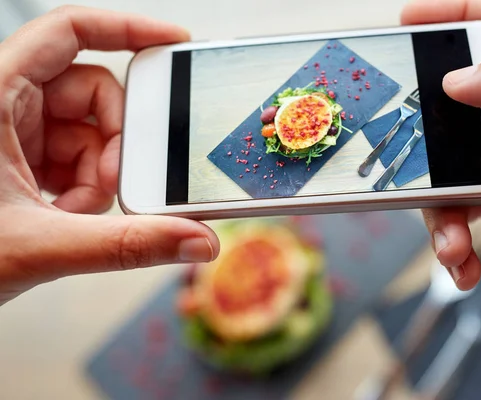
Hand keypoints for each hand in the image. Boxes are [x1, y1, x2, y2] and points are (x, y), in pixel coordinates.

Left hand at [0, 6, 218, 304]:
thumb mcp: (39, 244)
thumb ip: (124, 245)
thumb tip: (194, 239)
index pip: (68, 31)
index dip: (127, 28)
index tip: (174, 43)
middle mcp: (6, 106)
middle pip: (93, 92)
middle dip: (115, 142)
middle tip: (113, 183)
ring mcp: (17, 135)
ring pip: (90, 132)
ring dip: (99, 176)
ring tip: (74, 214)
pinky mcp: (26, 162)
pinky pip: (78, 159)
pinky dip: (86, 190)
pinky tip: (66, 216)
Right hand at [403, 0, 480, 386]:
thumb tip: (463, 75)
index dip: (460, 15)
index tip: (413, 21)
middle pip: (465, 96)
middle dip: (430, 122)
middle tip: (405, 135)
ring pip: (447, 158)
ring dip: (436, 199)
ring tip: (453, 234)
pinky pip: (449, 207)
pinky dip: (445, 235)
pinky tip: (461, 257)